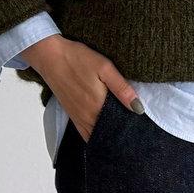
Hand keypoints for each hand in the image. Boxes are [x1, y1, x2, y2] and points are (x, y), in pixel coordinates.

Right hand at [19, 35, 144, 142]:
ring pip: (98, 136)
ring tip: (123, 130)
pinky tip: (104, 130)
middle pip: (109, 133)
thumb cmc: (78, 58)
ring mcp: (78, 118)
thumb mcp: (104, 67)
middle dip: (122, 133)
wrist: (51, 56)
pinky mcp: (72, 115)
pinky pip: (86, 134)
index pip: (120, 126)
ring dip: (109, 135)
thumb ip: (122, 88)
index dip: (131, 128)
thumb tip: (139, 108)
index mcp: (98, 106)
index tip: (142, 128)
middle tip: (136, 130)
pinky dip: (96, 135)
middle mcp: (87, 117)